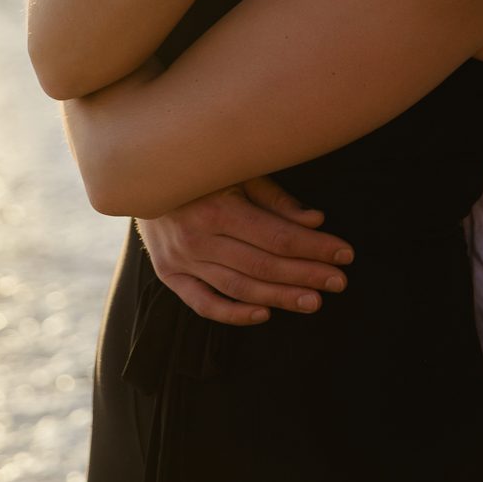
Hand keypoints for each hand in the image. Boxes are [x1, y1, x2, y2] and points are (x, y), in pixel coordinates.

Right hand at [135, 176, 353, 324]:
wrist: (138, 172)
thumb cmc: (199, 166)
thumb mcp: (237, 169)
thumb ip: (274, 198)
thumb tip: (315, 220)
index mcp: (219, 206)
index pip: (278, 237)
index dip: (315, 248)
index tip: (345, 255)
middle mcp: (198, 237)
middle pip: (263, 266)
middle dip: (306, 275)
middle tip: (340, 282)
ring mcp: (181, 260)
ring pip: (239, 288)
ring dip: (280, 297)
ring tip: (314, 302)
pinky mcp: (168, 275)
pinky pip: (203, 303)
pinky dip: (233, 314)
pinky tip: (265, 314)